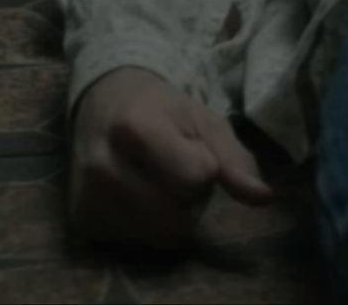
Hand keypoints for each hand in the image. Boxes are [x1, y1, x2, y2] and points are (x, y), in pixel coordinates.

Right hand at [69, 67, 275, 249]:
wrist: (103, 104)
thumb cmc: (163, 112)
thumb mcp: (205, 121)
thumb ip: (235, 160)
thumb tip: (264, 198)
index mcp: (135, 128)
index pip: (194, 177)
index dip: (205, 166)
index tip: (190, 146)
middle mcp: (103, 165)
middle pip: (179, 214)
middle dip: (190, 196)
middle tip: (175, 167)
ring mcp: (87, 196)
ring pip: (163, 234)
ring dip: (173, 214)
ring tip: (158, 180)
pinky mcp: (82, 221)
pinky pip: (143, 242)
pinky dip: (151, 225)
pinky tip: (138, 195)